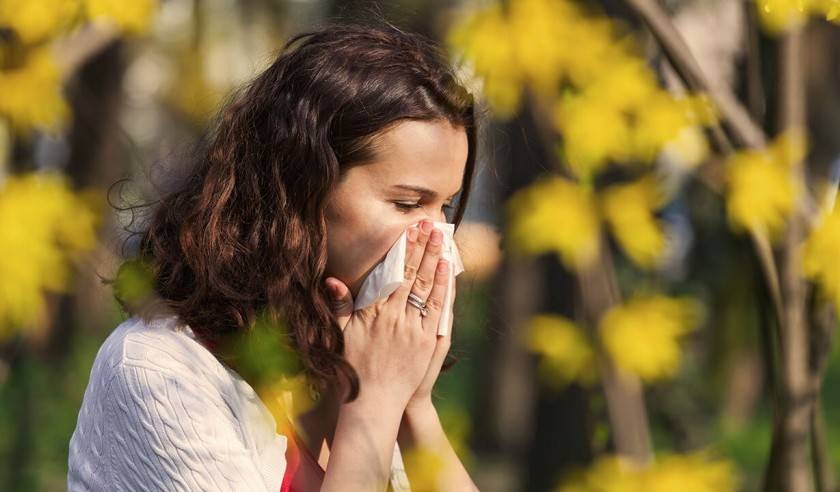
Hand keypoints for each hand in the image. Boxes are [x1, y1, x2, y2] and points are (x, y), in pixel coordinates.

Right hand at [323, 220, 451, 409]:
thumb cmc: (354, 368)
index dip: (402, 250)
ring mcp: (413, 329)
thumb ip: (339, 306)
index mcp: (373, 313)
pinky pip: (437, 309)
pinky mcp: (427, 342)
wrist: (374, 402)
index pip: (391, 273)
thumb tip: (333, 281)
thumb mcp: (341, 335)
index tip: (409, 230)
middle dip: (421, 247)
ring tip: (441, 239)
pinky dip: (442, 287)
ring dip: (434, 261)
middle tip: (430, 225)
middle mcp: (394, 317)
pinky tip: (446, 270)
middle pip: (411, 275)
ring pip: (426, 287)